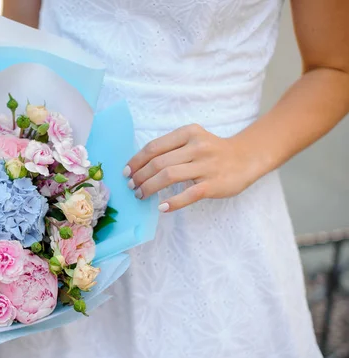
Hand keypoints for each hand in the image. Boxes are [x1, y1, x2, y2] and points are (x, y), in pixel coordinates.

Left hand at [123, 124, 261, 211]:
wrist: (247, 157)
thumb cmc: (213, 151)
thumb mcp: (193, 139)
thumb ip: (171, 148)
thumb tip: (139, 165)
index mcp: (188, 133)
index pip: (154, 147)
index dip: (136, 161)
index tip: (126, 172)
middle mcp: (197, 147)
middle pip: (158, 163)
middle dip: (140, 176)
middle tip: (132, 187)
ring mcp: (206, 166)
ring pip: (168, 177)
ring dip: (149, 188)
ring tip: (141, 195)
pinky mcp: (213, 184)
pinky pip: (188, 194)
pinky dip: (173, 202)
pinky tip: (162, 207)